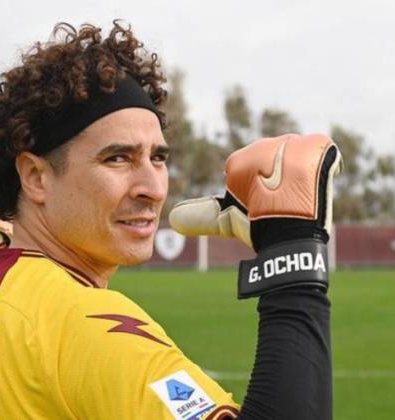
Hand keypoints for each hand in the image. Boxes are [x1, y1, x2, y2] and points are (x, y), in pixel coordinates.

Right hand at [169, 133, 341, 252]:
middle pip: (277, 160)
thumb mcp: (228, 220)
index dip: (261, 190)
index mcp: (239, 161)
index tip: (266, 206)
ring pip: (299, 156)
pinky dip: (325, 167)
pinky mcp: (316, 147)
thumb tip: (173, 218)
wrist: (289, 235)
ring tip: (302, 197)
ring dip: (302, 176)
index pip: (253, 169)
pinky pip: (325, 151)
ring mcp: (289, 144)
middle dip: (282, 181)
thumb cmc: (257, 228)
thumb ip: (202, 216)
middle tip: (286, 204)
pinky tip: (319, 186)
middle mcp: (261, 145)